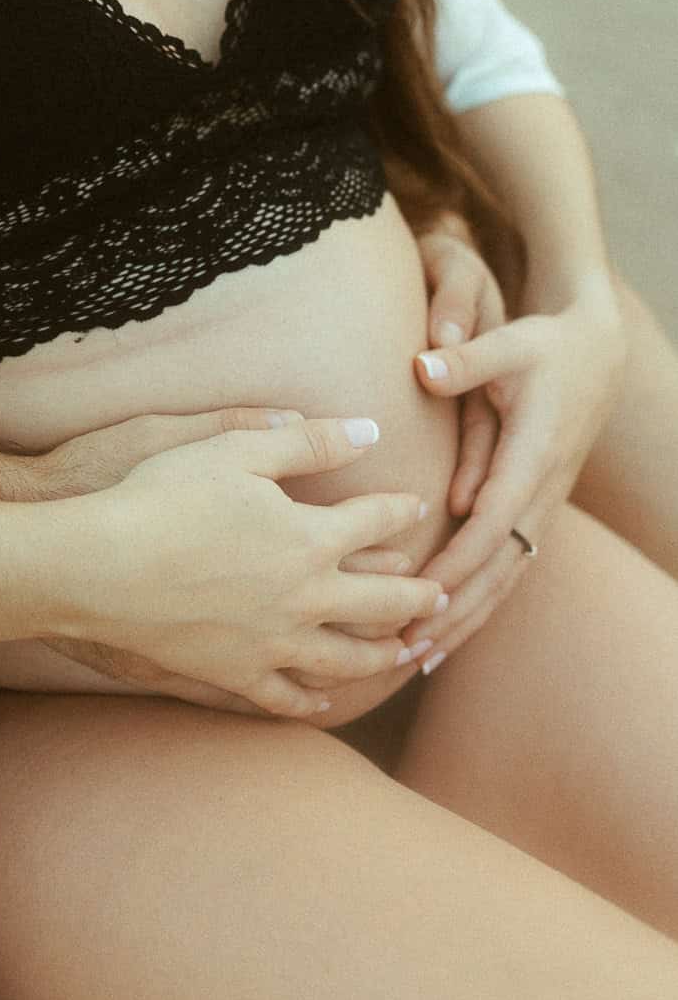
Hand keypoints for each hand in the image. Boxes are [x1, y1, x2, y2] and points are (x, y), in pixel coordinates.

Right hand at [59, 418, 443, 718]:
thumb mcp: (235, 449)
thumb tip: (369, 430)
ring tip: (407, 652)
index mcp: (311, 538)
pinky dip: (311, 701)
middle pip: (381, 602)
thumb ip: (307, 441)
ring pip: (346, 658)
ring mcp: (272, 644)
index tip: (416, 507)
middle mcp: (305, 598)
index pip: (374, 521)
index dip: (399, 511)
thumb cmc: (163, 496)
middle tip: (442, 594)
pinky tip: (323, 701)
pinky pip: (285, 696)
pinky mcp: (233, 674)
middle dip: (418, 595)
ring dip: (384, 655)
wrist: (100, 566)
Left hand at [404, 279, 625, 670]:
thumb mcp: (510, 343)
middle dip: (453, 611)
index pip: (493, 524)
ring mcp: (542, 506)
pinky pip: (508, 567)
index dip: (458, 562)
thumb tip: (421, 368)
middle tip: (404, 649)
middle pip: (498, 568)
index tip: (419, 597)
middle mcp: (541, 492)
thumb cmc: (545, 347)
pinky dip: (478, 601)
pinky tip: (447, 629)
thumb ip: (466, 359)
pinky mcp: (535, 510)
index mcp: (534, 457)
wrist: (596, 355)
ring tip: (415, 657)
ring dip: (463, 619)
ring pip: (505, 577)